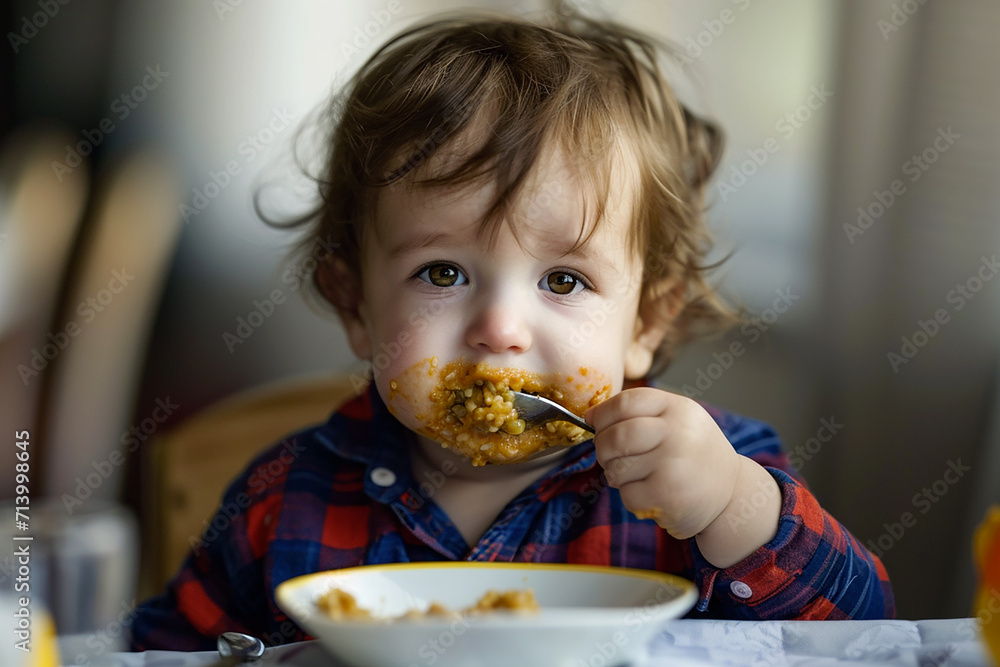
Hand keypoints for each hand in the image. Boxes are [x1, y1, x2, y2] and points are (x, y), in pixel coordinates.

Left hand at [586, 387, 779, 566]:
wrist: (732, 493)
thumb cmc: (694, 454)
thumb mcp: (679, 421)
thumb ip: (640, 413)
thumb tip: (591, 416)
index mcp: (679, 408)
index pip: (627, 401)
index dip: (603, 413)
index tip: (595, 423)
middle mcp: (678, 433)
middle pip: (616, 436)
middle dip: (603, 448)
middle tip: (609, 456)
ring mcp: (673, 465)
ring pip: (616, 468)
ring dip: (617, 476)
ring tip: (638, 476)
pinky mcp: (667, 496)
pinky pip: (627, 495)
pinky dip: (631, 497)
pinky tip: (652, 494)